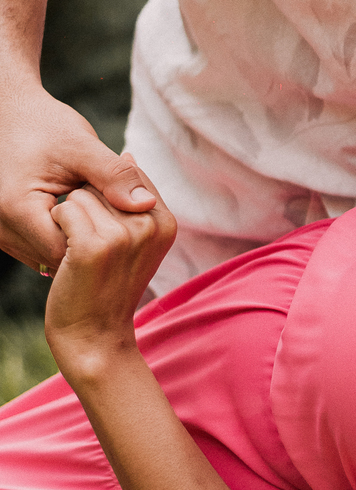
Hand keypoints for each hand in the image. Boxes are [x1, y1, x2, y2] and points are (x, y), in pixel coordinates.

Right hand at [0, 84, 158, 271]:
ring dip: (80, 241)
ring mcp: (4, 234)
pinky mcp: (11, 232)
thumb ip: (114, 176)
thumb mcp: (81, 146)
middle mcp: (3, 229)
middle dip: (92, 242)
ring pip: (52, 257)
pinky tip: (86, 214)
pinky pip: (46, 247)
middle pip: (59, 259)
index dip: (100, 238)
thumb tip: (147, 204)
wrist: (12, 115)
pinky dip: (69, 235)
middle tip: (116, 215)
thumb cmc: (45, 125)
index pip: (66, 250)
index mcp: (17, 209)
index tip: (121, 217)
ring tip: (99, 211)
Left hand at [44, 185, 175, 380]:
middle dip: (89, 207)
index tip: (110, 236)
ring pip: (81, 194)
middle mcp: (151, 225)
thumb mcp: (134, 238)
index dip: (107, 199)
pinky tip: (67, 255)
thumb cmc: (108, 285)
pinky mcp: (94, 247)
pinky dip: (58, 227)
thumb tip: (130, 154)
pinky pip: (65, 210)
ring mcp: (125, 236)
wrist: (94, 335)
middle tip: (95, 251)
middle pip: (103, 182)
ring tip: (81, 254)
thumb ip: (132, 198)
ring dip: (70, 218)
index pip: (129, 176)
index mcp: (165, 221)